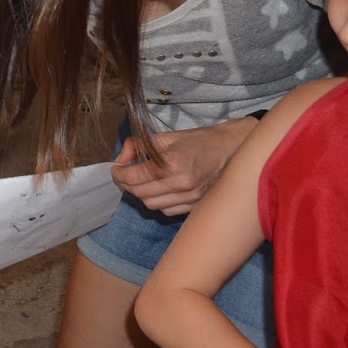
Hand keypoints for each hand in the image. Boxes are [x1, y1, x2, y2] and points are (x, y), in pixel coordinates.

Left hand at [112, 117, 254, 214]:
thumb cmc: (199, 141)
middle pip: (140, 194)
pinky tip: (160, 190)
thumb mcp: (166, 136)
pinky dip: (158, 202)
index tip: (116, 169)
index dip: (118, 174)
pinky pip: (167, 211)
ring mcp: (191, 198)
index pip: (134, 177)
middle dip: (127, 185)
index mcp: (173, 163)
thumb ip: (138, 145)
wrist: (231, 150)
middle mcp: (182, 184)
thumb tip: (120, 158)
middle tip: (125, 175)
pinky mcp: (197, 206)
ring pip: (152, 205)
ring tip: (142, 182)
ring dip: (141, 194)